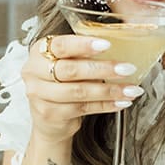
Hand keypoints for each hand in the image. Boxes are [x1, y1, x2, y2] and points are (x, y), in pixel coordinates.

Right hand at [22, 34, 144, 145]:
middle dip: (103, 69)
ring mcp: (39, 95)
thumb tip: (119, 49)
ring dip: (109, 90)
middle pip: (71, 70)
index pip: (61, 46)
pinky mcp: (50, 114)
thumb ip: (83, 56)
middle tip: (126, 68)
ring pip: (79, 92)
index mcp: (39, 51)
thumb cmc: (61, 84)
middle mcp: (34, 72)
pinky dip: (106, 105)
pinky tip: (121, 102)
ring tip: (130, 90)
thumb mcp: (67, 63)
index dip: (84, 45)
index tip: (107, 45)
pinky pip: (83, 108)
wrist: (48, 119)